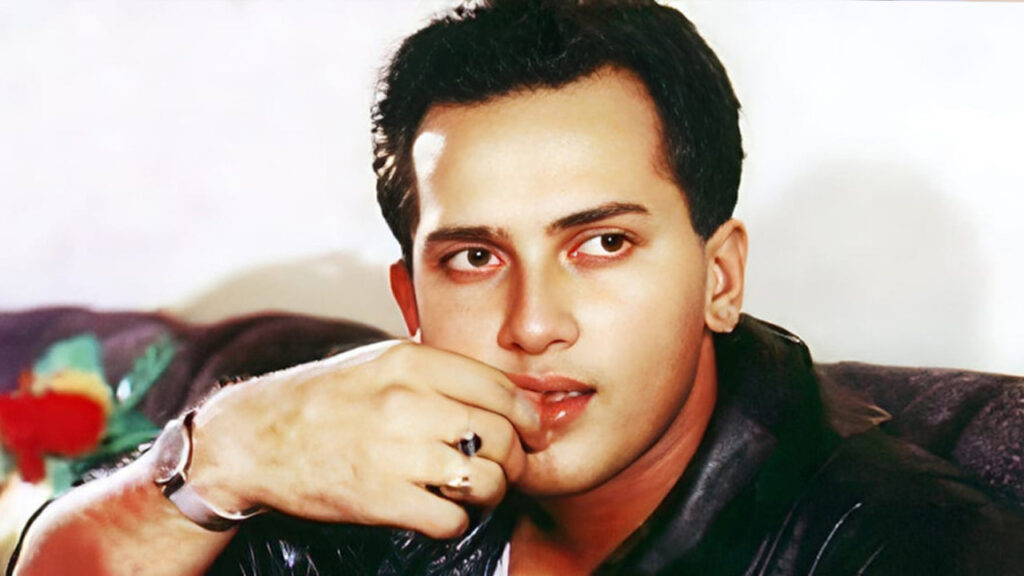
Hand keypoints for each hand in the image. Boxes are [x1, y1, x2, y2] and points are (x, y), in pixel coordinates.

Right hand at [186, 340, 541, 538]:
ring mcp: (393, 452)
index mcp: (410, 362)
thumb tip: (505, 389)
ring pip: (484, 479)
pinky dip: (454, 520)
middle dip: (514, 457)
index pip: (501, 388)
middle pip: (500, 435)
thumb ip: (438, 371)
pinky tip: (440, 509)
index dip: (527, 415)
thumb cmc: (324, 398)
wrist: (255, 438)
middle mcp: (406, 402)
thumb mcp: (380, 361)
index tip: (530, 430)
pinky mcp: (380, 499)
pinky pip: (450, 518)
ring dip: (488, 491)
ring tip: (473, 490)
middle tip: (504, 465)